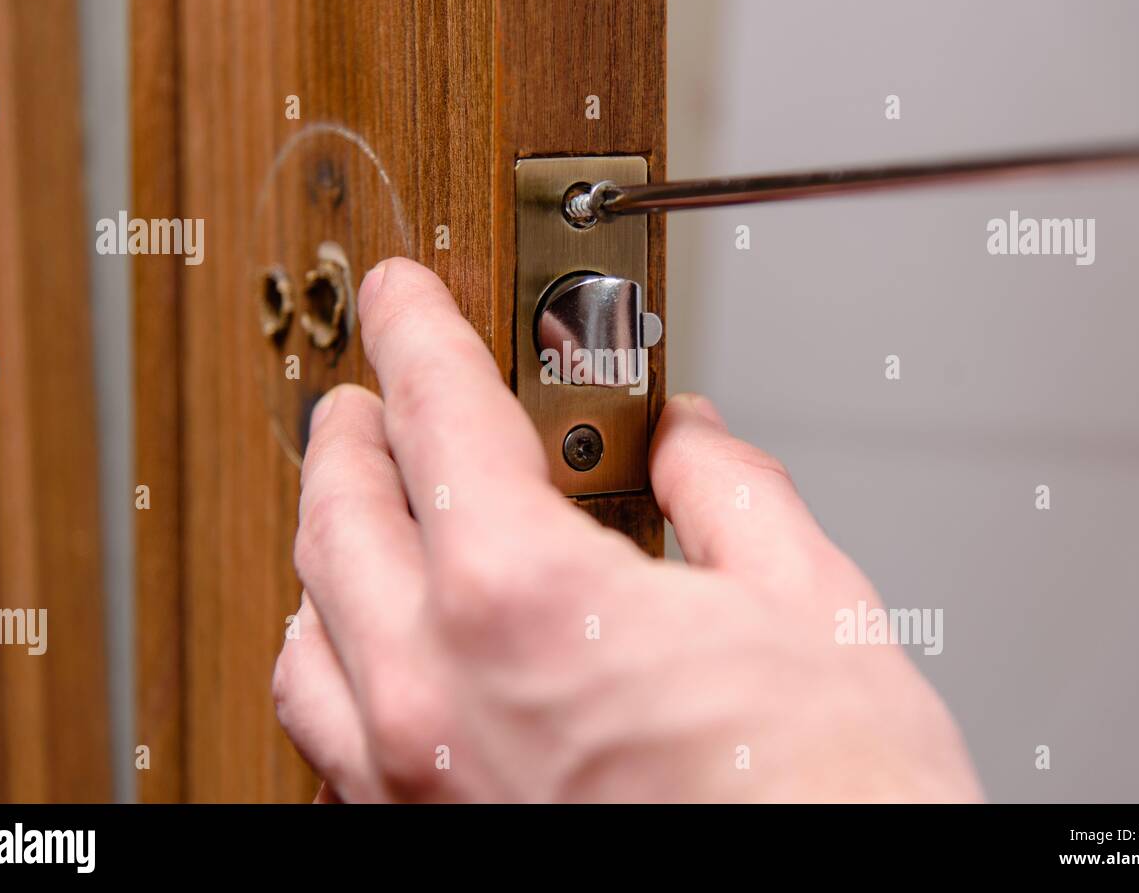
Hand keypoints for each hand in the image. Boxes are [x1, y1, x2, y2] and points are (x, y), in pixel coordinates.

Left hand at [272, 257, 981, 801]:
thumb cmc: (830, 803)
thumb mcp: (809, 603)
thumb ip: (729, 491)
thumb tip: (689, 441)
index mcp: (523, 603)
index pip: (437, 414)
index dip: (416, 331)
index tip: (401, 298)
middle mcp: (435, 698)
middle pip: (340, 515)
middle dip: (353, 434)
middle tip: (371, 395)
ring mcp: (411, 784)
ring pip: (307, 631)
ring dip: (327, 546)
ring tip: (360, 507)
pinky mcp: (420, 840)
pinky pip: (325, 733)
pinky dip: (332, 660)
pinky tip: (367, 645)